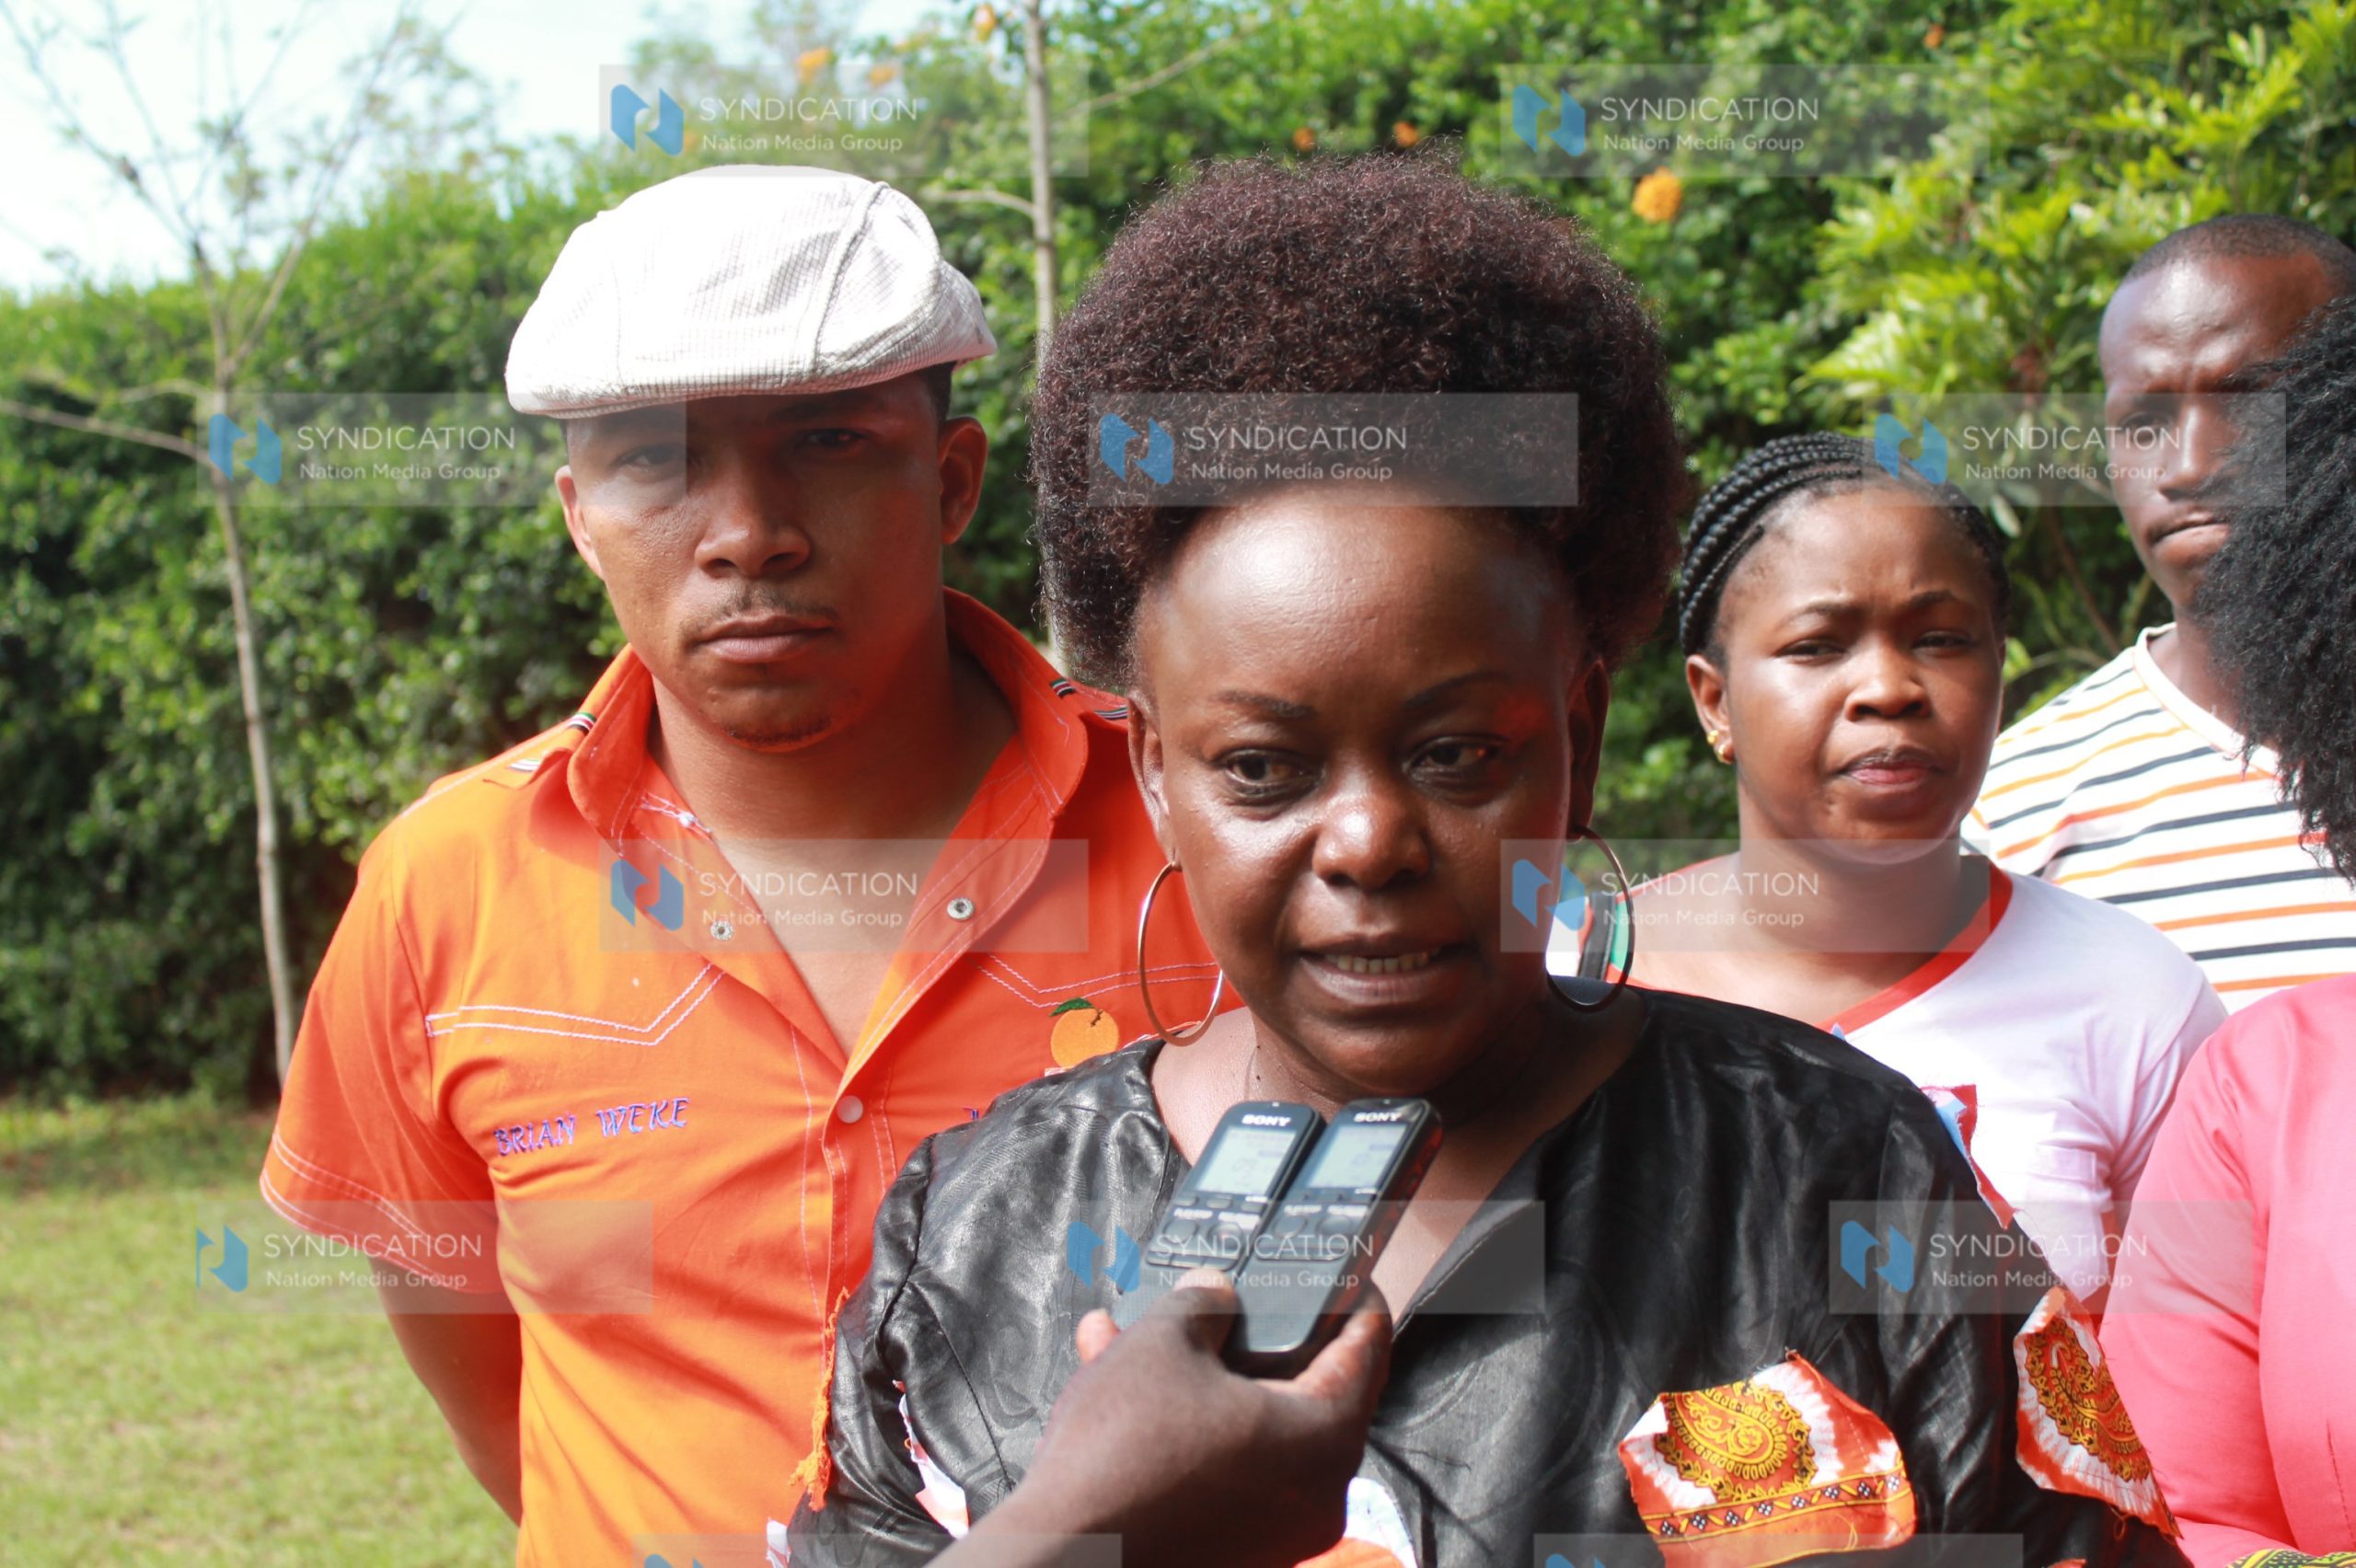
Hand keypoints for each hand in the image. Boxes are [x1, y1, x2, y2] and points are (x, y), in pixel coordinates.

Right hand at [957, 1268, 1391, 1567]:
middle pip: (1302, 1389)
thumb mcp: (1161, 1343)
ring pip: (1245, 1425)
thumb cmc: (1121, 1456)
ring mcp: (1274, 1529)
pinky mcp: (1232, 1548)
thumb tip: (1214, 1292)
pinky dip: (1184, 1423)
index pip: (1366, 1351)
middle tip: (1231, 1295)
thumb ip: (1202, 1303)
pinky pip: (1220, 1464)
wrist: (1063, 1553)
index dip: (1355, 1300)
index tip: (1348, 1274)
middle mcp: (1313, 1494)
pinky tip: (1121, 1379)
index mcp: (1322, 1439)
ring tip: (1135, 1328)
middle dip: (1249, 1335)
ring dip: (1195, 1374)